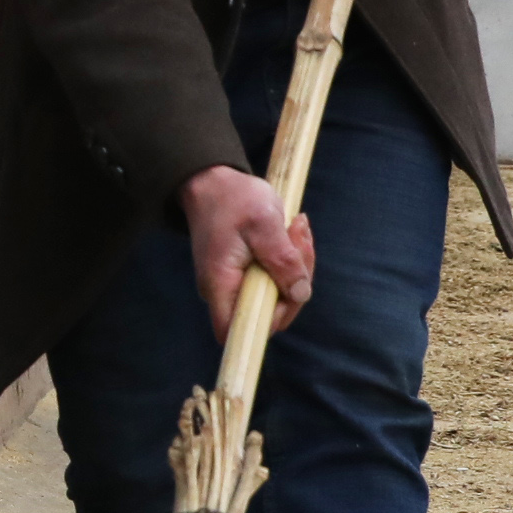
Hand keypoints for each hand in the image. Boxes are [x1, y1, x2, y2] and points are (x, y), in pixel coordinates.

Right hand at [183, 165, 314, 338]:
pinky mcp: (246, 274)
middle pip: (270, 313)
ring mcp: (236, 284)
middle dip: (296, 282)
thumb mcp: (263, 223)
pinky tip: (292, 233)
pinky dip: (290, 259)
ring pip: (278, 295)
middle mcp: (225, 292)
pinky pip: (276, 280)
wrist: (212, 181)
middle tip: (299, 239)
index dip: (271, 320)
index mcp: (222, 284)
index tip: (288, 289)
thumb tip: (301, 293)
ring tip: (297, 227)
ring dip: (297, 265)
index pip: (242, 331)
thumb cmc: (232, 198)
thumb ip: (283, 259)